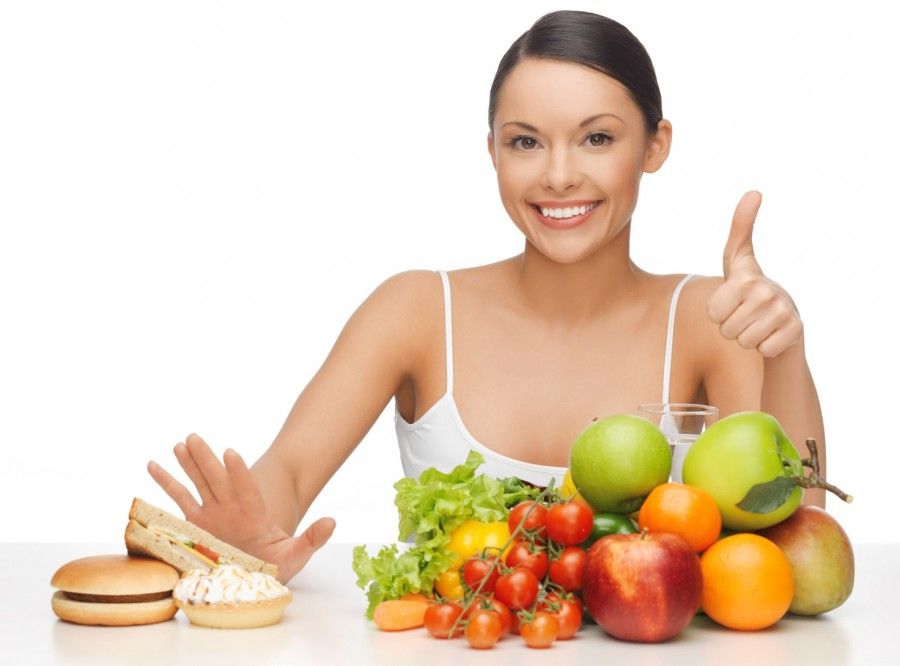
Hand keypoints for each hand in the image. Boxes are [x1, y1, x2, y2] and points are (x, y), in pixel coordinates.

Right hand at [147, 433, 334, 583]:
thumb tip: (332, 521)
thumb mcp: (297, 554)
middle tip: (194, 436)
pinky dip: (166, 484)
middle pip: (218, 479)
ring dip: (189, 465)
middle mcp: (231, 508)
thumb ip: (312, 538)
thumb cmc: (277, 566)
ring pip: (199, 483)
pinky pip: (179, 500)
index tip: (231, 452)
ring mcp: (213, 514)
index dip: (239, 472)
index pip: (246, 489)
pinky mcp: (196, 524)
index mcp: (254, 514)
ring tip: (179, 444)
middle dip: (206, 460)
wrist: (256, 578)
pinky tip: (153, 466)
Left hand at [706, 191, 803, 357]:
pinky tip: (771, 334)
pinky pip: (763, 350)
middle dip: (732, 327)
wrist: (785, 317)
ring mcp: (783, 312)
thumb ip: (740, 227)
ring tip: (758, 323)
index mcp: (747, 278)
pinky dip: (765, 347)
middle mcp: (767, 292)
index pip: (713, 312)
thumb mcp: (738, 259)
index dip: (719, 312)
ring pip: (742, 341)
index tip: (734, 301)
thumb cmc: (751, 287)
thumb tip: (754, 191)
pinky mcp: (795, 330)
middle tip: (747, 315)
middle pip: (726, 329)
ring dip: (747, 338)